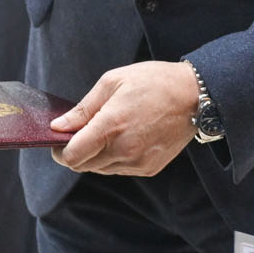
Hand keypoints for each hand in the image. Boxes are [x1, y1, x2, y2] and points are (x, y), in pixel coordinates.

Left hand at [52, 61, 199, 175]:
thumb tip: (59, 126)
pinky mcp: (149, 168)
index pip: (72, 156)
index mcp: (111, 126)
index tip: (59, 139)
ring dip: (95, 155)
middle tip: (83, 130)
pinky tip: (124, 137)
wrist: (194, 96)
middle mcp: (124, 150)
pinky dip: (114, 158)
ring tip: (108, 130)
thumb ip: (83, 109)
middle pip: (83, 166)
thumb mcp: (112, 82)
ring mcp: (138, 162)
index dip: (59, 151)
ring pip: (100, 169)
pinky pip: (119, 169)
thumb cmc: (153, 82)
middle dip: (76, 151)